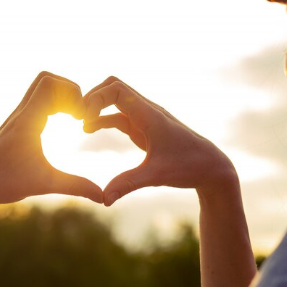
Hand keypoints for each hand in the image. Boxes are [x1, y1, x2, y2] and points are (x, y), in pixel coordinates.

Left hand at [0, 72, 103, 208]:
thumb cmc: (4, 183)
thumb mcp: (45, 184)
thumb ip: (76, 186)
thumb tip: (103, 197)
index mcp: (27, 121)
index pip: (50, 84)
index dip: (72, 92)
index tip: (81, 117)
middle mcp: (20, 113)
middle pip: (45, 79)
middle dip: (68, 90)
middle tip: (79, 114)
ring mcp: (15, 117)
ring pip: (39, 89)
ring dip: (59, 97)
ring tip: (72, 119)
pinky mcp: (14, 124)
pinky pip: (34, 102)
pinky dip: (50, 105)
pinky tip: (58, 127)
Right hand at [83, 77, 237, 205]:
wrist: (211, 167)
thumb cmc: (188, 167)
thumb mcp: (156, 176)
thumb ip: (128, 184)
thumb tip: (104, 200)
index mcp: (149, 115)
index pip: (117, 89)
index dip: (95, 98)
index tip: (83, 117)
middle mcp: (147, 111)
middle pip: (113, 86)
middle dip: (92, 97)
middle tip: (76, 116)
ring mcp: (145, 118)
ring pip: (115, 100)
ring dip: (96, 107)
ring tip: (79, 124)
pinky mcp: (144, 128)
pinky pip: (119, 115)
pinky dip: (103, 118)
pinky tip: (89, 129)